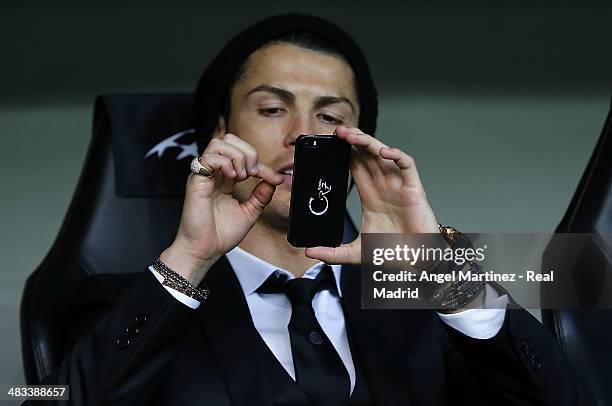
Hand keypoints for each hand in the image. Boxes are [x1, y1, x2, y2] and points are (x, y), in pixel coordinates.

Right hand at [161, 133, 282, 284]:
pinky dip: (224, 162)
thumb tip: (273, 180)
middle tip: (253, 173)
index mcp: (226, 179)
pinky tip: (231, 177)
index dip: (262, 164)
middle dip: (247, 151)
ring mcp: (204, 175)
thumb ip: (261, 195)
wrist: (205, 250)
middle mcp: (215, 173)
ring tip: (241, 176)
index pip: (244, 157)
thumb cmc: (220, 234)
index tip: (275, 178)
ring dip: (237, 156)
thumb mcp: (250, 212)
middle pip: (229, 140)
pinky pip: (208, 157)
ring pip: (219, 143)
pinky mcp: (196, 180)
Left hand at [305, 126, 439, 264]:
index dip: (343, 152)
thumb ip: (333, 254)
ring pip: (383, 155)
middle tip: (336, 132)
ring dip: (368, 142)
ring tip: (351, 135)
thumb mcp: (356, 253)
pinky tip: (384, 152)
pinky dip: (397, 155)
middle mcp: (383, 186)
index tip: (328, 144)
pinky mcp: (414, 190)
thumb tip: (309, 252)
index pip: (355, 165)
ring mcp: (398, 186)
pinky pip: (407, 165)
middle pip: (366, 155)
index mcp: (370, 195)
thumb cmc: (393, 253)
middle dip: (352, 141)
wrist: (417, 263)